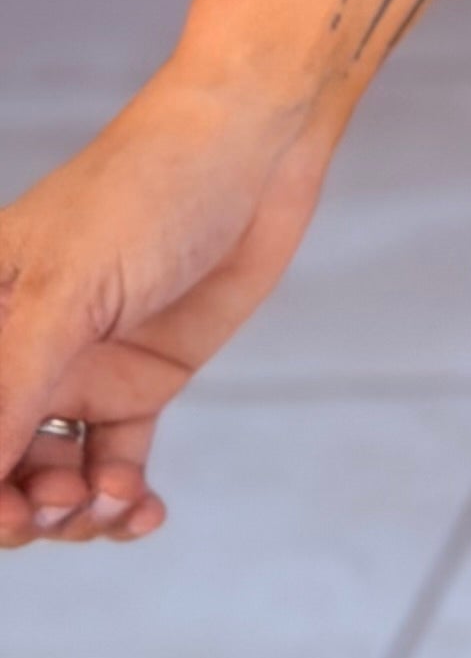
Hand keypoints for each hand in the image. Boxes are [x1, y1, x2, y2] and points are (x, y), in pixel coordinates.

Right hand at [0, 70, 338, 546]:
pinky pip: (113, 468)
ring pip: (46, 480)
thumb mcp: (68, 289)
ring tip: (108, 502)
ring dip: (67, 514)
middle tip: (52, 509)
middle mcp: (17, 350)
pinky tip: (144, 513)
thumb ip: (8, 386)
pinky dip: (121, 504)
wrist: (258, 143)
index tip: (3, 508)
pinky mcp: (142, 381)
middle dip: (10, 509)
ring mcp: (78, 371)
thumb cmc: (148, 189)